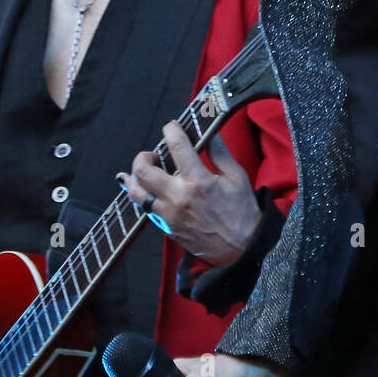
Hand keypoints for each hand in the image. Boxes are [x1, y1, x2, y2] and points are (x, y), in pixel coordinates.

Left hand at [120, 127, 260, 266]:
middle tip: (154, 154)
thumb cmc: (242, 213)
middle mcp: (178, 197)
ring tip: (144, 170)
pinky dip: (142, 196)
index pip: (176, 146)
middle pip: (143, 169)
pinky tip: (144, 189)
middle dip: (144, 155)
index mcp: (199, 181)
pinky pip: (145, 209)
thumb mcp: (238, 178)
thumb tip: (210, 134)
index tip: (172, 126)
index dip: (171, 130)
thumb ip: (220, 154)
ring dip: (134, 177)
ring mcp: (169, 214)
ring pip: (136, 192)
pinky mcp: (166, 227)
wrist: (241, 250)